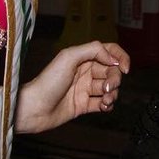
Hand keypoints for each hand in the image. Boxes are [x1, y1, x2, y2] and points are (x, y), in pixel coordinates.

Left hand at [15, 40, 129, 133]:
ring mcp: (85, 89)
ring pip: (109, 88)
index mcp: (83, 58)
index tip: (125, 68)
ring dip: (112, 94)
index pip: (109, 51)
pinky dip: (108, 105)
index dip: (120, 57)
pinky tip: (103, 106)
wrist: (34, 109)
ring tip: (105, 100)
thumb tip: (112, 57)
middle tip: (107, 88)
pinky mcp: (84, 105)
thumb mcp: (69, 57)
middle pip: (111, 71)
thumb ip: (93, 50)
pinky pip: (103, 103)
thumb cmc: (47, 81)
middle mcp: (86, 72)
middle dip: (115, 79)